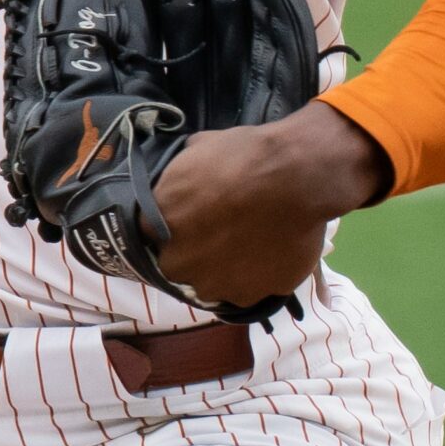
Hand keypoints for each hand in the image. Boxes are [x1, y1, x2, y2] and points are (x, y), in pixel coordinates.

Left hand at [147, 101, 390, 306]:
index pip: (148, 231)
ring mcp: (213, 284)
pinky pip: (243, 289)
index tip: (186, 213)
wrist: (296, 176)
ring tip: (246, 241)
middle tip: (219, 227)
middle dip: (193, 247)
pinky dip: (252, 275)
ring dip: (222, 266)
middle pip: (177, 261)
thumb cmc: (244, 153)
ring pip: (210, 280)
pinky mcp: (247, 298)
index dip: (170, 222)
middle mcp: (178, 261)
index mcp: (159, 222)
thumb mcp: (199, 147)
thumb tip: (182, 173)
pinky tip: (267, 252)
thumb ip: (181, 173)